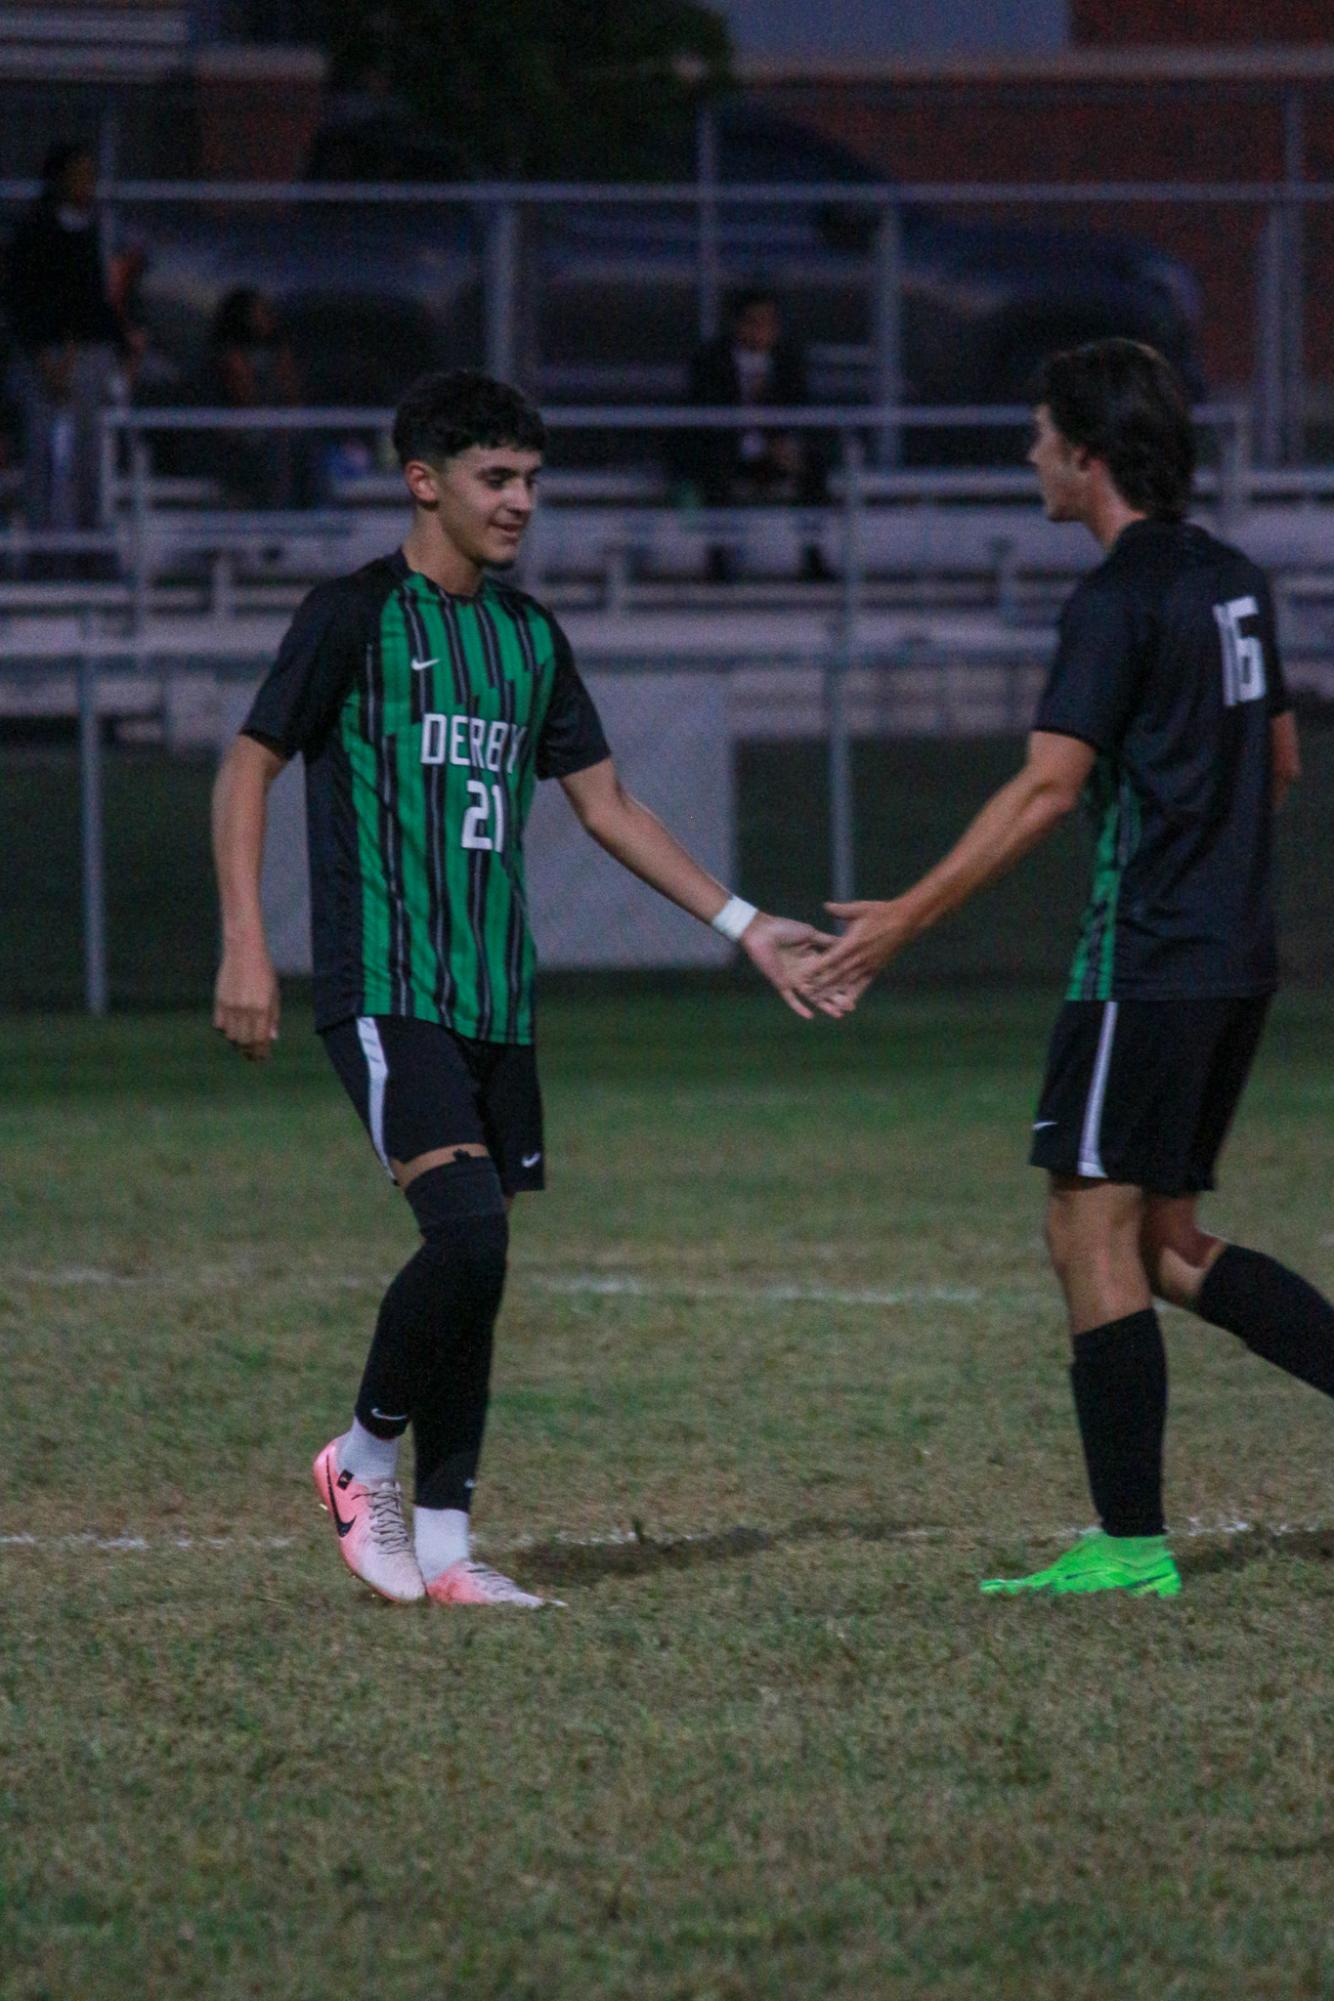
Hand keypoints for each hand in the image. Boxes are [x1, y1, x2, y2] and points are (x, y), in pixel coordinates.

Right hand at [213, 942, 279, 1060]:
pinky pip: (219, 1025)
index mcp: (262, 1009)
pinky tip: (232, 1029)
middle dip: (249, 1052)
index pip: (261, 1040)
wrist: (243, 953)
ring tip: (243, 1044)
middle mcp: (245, 1010)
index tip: (263, 1057)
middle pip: (244, 1042)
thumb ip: (273, 1017)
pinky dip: (225, 1031)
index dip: (261, 1052)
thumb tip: (272, 1039)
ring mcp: (230, 1007)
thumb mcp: (274, 994)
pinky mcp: (219, 1002)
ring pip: (231, 1036)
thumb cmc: (263, 972)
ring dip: (238, 1043)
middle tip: (252, 1056)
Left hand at [740, 913, 855, 1020]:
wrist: (763, 930)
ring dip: (824, 1005)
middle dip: (838, 997)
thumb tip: (846, 941)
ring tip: (839, 1014)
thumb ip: (826, 941)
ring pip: (812, 996)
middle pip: (825, 988)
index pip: (831, 973)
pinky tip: (810, 1016)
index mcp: (813, 959)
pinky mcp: (782, 983)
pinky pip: (791, 999)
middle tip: (852, 1006)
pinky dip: (799, 1007)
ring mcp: (794, 979)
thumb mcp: (810, 934)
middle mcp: (806, 972)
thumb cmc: (785, 928)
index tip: (858, 988)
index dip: (843, 981)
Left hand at [804, 898, 916, 997]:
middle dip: (821, 984)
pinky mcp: (876, 969)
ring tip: (821, 1002)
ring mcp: (869, 965)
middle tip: (807, 993)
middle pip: (837, 974)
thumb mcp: (860, 908)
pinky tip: (846, 1005)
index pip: (831, 958)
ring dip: (834, 992)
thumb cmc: (881, 912)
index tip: (804, 974)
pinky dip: (855, 995)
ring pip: (848, 982)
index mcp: (853, 942)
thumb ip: (842, 910)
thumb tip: (826, 906)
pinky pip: (864, 985)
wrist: (906, 921)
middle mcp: (860, 957)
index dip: (818, 967)